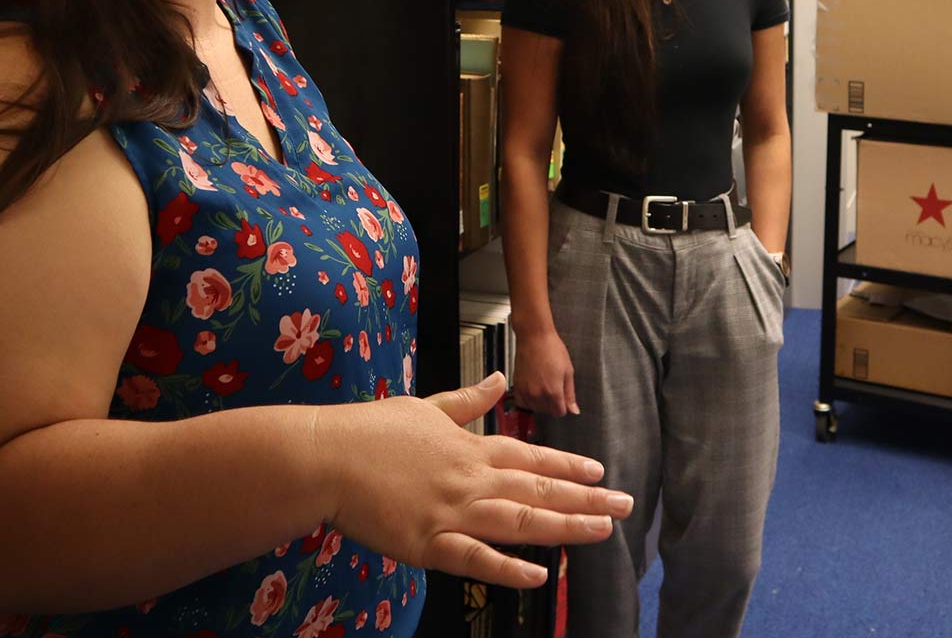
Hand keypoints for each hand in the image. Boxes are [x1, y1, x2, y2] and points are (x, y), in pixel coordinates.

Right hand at [315, 373, 629, 587]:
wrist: (326, 457)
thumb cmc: (370, 431)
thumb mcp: (425, 406)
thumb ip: (468, 401)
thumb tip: (498, 378)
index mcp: (470, 447)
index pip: (531, 457)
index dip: (569, 466)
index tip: (602, 472)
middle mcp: (471, 478)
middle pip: (538, 489)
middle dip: (586, 498)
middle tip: (625, 505)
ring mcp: (452, 512)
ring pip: (521, 522)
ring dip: (565, 527)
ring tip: (602, 531)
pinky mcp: (428, 543)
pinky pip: (477, 559)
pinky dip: (510, 568)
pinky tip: (540, 574)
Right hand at [511, 327, 577, 416]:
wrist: (534, 337)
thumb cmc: (551, 348)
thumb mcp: (568, 371)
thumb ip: (570, 394)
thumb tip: (574, 410)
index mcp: (553, 392)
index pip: (559, 412)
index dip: (563, 406)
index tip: (563, 397)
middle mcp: (538, 394)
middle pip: (547, 411)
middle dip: (552, 403)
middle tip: (554, 386)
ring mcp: (526, 391)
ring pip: (535, 408)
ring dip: (540, 402)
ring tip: (543, 385)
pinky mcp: (517, 386)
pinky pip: (522, 402)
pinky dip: (528, 400)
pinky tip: (533, 389)